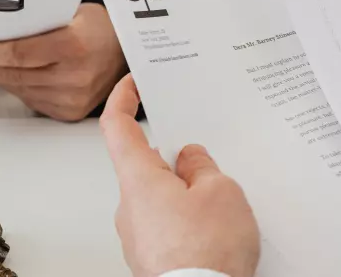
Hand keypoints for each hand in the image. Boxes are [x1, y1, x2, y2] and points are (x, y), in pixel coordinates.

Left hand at [0, 4, 125, 120]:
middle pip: (14, 74)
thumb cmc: (97, 26)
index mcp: (75, 47)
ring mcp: (72, 99)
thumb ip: (36, 20)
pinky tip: (0, 74)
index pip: (20, 53)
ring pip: (18, 88)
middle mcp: (75, 78)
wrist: (126, 53)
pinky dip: (12, 86)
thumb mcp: (70, 12)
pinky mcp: (68, 112)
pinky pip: (29, 98)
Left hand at [101, 75, 259, 276]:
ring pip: (161, 200)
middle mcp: (129, 206)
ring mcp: (138, 235)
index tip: (132, 83)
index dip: (122, 99)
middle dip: (178, 163)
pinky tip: (216, 236)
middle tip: (210, 166)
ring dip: (187, 197)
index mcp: (138, 178)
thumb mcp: (221, 193)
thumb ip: (203, 168)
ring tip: (223, 211)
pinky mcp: (151, 258)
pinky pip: (168, 228)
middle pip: (147, 167)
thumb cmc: (206, 254)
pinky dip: (189, 225)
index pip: (117, 126)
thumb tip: (191, 161)